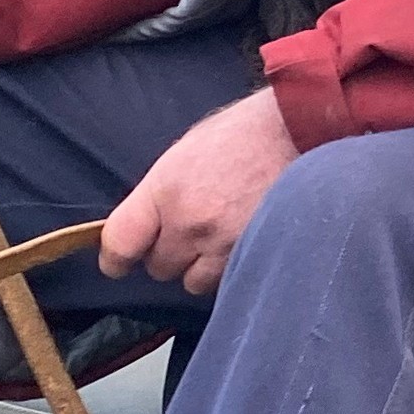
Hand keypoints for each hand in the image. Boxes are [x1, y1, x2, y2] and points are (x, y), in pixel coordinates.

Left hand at [101, 89, 297, 298]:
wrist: (298, 131)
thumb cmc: (241, 134)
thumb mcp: (184, 153)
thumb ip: (158, 195)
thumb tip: (143, 229)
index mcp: (165, 190)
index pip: (121, 243)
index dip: (115, 259)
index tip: (117, 264)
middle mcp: (191, 222)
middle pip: (158, 268)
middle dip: (168, 255)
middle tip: (187, 233)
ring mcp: (225, 243)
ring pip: (193, 282)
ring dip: (199, 268)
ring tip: (217, 239)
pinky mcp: (255, 255)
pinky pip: (227, 281)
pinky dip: (228, 268)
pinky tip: (239, 242)